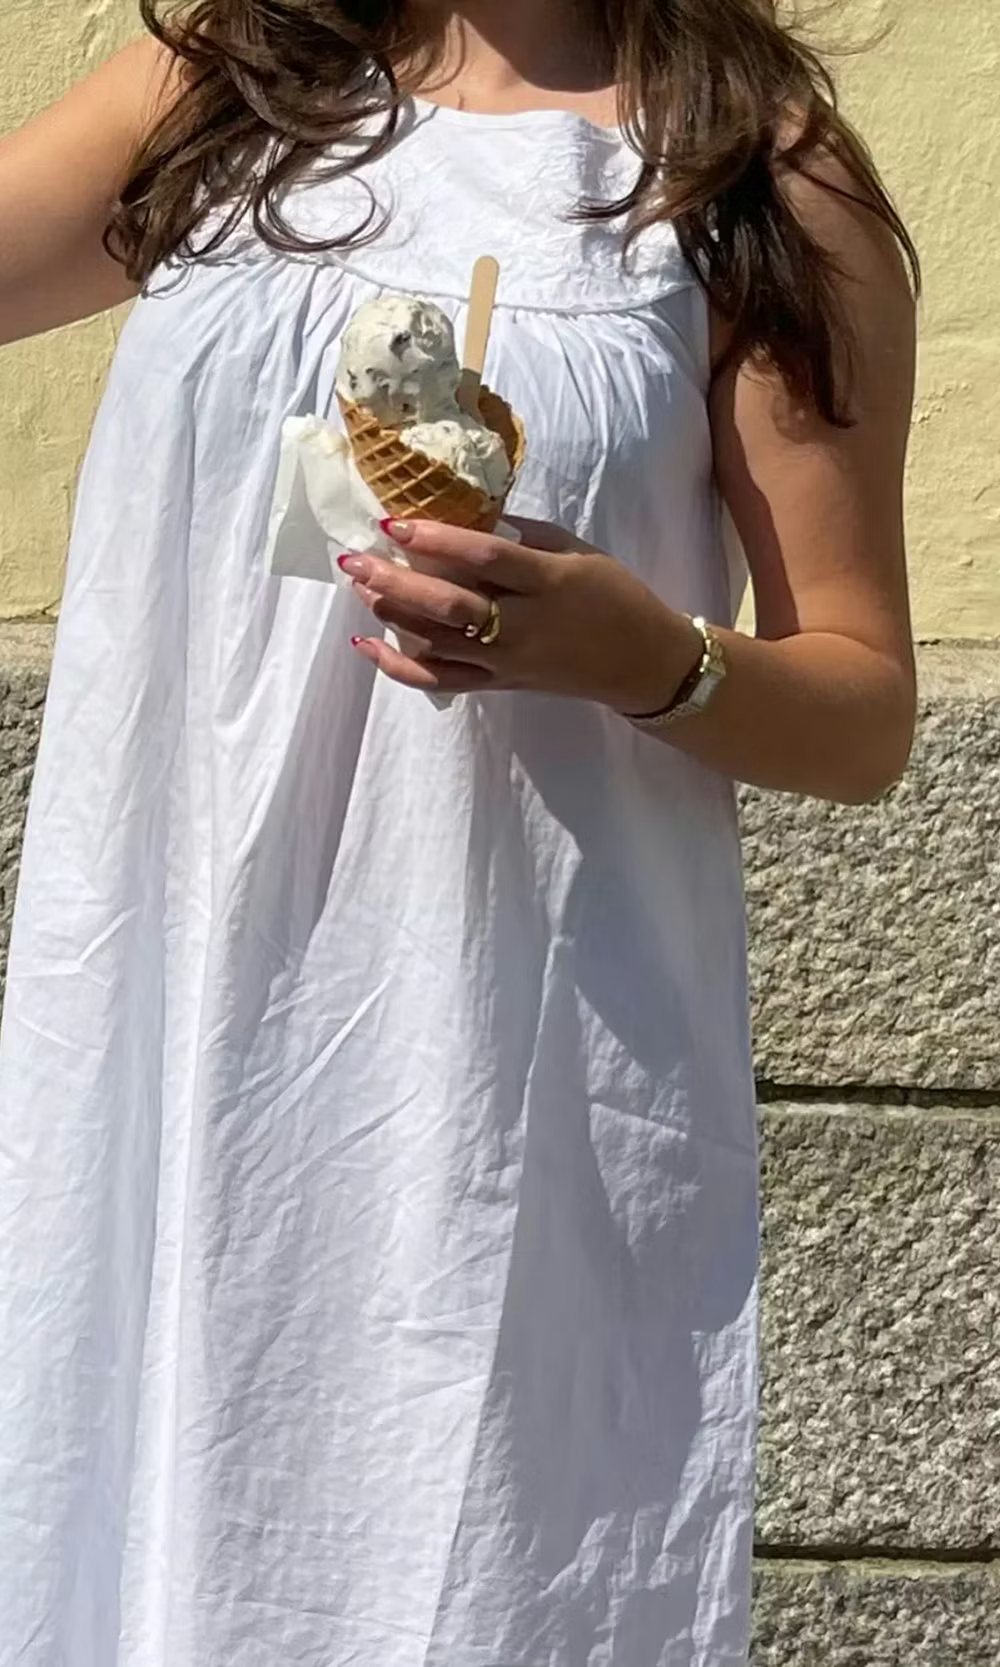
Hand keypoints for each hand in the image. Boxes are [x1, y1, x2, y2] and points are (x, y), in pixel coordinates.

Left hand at [338, 517, 701, 713]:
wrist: (642, 663)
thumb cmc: (613, 596)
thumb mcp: (577, 550)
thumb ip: (522, 536)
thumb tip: (466, 518)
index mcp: (548, 583)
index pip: (483, 558)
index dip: (435, 539)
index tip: (395, 521)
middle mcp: (523, 626)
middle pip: (448, 604)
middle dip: (395, 581)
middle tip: (356, 558)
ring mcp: (506, 662)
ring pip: (437, 642)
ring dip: (392, 614)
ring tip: (361, 585)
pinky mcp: (498, 685)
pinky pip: (440, 681)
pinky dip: (399, 666)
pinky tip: (367, 645)